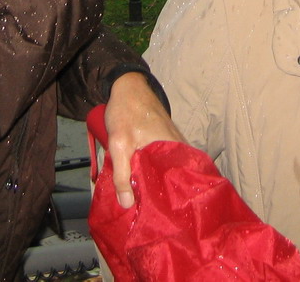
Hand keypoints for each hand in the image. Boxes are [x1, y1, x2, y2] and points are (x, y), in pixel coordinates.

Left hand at [103, 71, 184, 207]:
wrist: (128, 85)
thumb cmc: (125, 111)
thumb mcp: (119, 143)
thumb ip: (122, 174)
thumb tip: (128, 204)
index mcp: (172, 148)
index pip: (179, 180)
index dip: (172, 198)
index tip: (163, 214)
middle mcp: (179, 145)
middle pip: (175, 176)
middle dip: (165, 193)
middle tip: (155, 211)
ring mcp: (175, 141)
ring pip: (169, 168)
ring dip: (160, 181)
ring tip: (151, 201)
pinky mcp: (168, 139)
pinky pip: (166, 160)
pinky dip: (158, 170)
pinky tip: (149, 181)